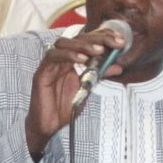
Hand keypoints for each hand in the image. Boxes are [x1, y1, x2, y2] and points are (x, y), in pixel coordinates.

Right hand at [25, 26, 125, 158]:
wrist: (50, 126)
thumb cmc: (65, 107)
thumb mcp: (88, 88)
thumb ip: (100, 74)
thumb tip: (118, 66)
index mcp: (72, 60)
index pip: (88, 40)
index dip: (104, 36)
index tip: (120, 40)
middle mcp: (61, 59)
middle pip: (78, 37)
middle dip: (98, 38)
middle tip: (114, 42)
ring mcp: (51, 64)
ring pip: (64, 43)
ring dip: (83, 45)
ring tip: (99, 50)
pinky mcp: (42, 72)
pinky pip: (53, 57)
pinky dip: (68, 55)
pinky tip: (82, 60)